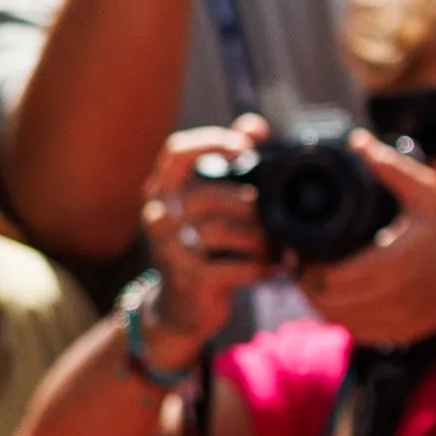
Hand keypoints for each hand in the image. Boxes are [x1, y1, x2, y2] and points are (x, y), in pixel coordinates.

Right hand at [142, 122, 268, 350]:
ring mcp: (170, 249)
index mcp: (161, 191)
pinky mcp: (189, 279)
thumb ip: (227, 163)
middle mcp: (159, 216)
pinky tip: (275, 269)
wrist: (179, 309)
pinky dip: (261, 268)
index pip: (177, 152)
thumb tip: (254, 126)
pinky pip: (236, 267)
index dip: (212, 142)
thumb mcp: (207, 205)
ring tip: (277, 246)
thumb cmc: (201, 247)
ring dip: (260, 238)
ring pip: (226, 231)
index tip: (246, 148)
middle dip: (251, 206)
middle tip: (274, 218)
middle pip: (213, 195)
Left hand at [294, 138, 435, 350]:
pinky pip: (356, 333)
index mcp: (392, 263)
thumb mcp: (427, 194)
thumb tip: (358, 141)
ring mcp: (395, 320)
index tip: (301, 252)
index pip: (330, 278)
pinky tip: (337, 301)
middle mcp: (392, 296)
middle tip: (302, 266)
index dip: (307, 268)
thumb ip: (392, 168)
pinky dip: (340, 319)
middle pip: (327, 302)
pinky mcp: (398, 335)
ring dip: (320, 303)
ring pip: (337, 321)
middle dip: (307, 285)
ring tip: (315, 282)